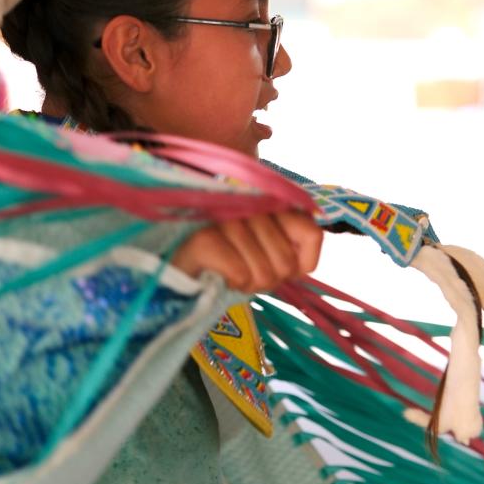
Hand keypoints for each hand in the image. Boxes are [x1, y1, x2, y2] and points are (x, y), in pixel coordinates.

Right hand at [171, 212, 320, 292]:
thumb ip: (292, 246)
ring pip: (264, 272)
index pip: (311, 233)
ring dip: (247, 284)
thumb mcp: (265, 252)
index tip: (277, 263)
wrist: (173, 272)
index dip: (299, 260)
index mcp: (266, 200)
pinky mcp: (203, 239)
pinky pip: (241, 274)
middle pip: (285, 262)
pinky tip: (218, 275)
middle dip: (267, 278)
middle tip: (245, 270)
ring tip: (229, 272)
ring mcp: (224, 219)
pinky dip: (232, 283)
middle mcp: (247, 202)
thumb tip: (307, 256)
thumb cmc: (225, 261)